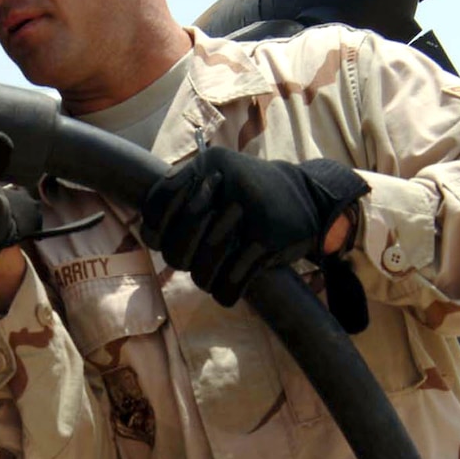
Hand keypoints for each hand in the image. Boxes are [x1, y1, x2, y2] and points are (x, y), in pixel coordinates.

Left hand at [139, 147, 368, 306]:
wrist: (310, 197)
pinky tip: (230, 291)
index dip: (157, 232)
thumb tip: (149, 234)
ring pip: (202, 269)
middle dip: (184, 261)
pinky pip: (232, 281)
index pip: (156, 206)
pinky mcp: (268, 236)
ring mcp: (247, 209)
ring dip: (207, 281)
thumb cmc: (250, 198)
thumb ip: (182, 197)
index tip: (169, 240)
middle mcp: (224, 182)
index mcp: (206, 165)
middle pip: (176, 246)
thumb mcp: (218, 179)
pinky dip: (227, 293)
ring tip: (214, 278)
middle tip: (197, 260)